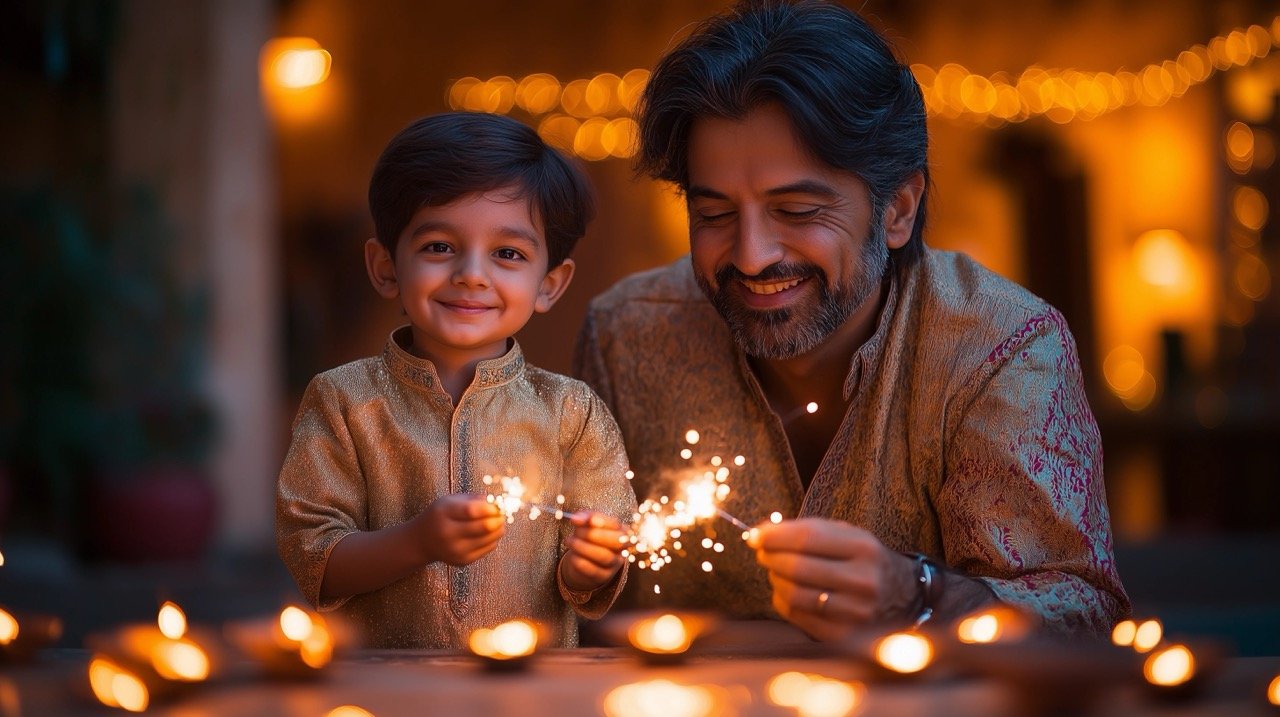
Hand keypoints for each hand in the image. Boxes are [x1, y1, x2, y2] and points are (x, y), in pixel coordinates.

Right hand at [414, 494, 505, 565]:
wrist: (422, 541)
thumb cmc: (441, 515)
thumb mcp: (450, 500)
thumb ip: (474, 499)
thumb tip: (498, 503)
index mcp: (443, 513)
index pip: (471, 511)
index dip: (489, 508)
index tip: (497, 505)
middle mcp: (448, 534)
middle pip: (484, 527)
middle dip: (499, 518)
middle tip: (502, 514)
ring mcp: (455, 550)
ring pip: (490, 539)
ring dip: (499, 529)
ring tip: (496, 522)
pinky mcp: (463, 561)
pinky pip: (488, 548)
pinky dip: (492, 539)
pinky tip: (487, 533)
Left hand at [559, 512, 626, 592]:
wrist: (584, 561)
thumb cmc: (589, 538)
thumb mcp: (588, 524)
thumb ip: (584, 518)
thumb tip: (576, 519)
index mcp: (621, 531)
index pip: (616, 524)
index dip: (603, 521)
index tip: (589, 519)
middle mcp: (622, 548)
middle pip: (616, 541)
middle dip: (594, 534)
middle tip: (577, 532)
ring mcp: (614, 564)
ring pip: (605, 556)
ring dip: (584, 547)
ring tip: (570, 541)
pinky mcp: (603, 576)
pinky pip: (593, 570)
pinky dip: (580, 561)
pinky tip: (572, 555)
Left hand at [748, 517, 915, 640]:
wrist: (904, 596)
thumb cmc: (865, 560)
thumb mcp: (848, 535)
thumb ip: (807, 530)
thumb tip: (760, 533)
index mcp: (864, 548)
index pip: (807, 538)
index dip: (774, 536)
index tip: (755, 535)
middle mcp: (863, 581)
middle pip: (797, 568)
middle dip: (770, 557)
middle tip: (762, 553)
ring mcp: (856, 612)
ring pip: (794, 594)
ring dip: (775, 580)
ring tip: (776, 571)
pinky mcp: (845, 635)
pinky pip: (798, 616)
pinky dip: (782, 601)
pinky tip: (786, 592)